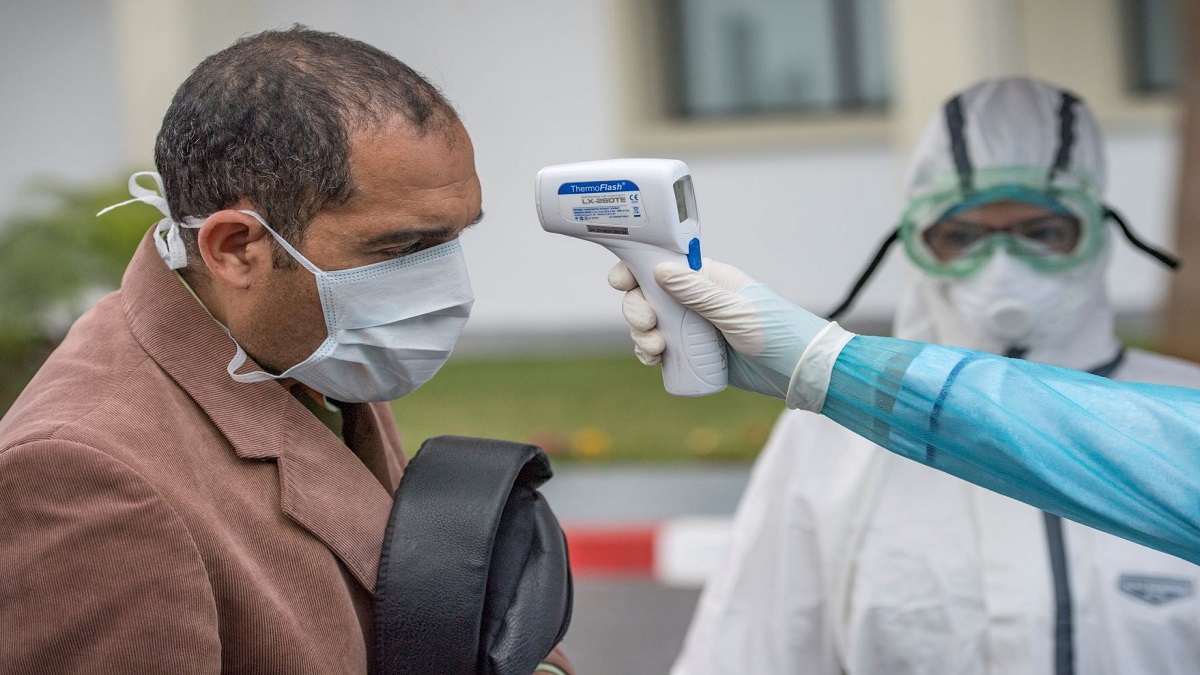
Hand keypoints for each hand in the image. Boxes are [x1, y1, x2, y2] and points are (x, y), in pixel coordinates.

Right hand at [608, 259, 834, 400]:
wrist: (798, 372)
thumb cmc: (777, 334)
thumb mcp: (736, 311)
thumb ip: (698, 292)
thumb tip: (659, 269)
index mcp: (707, 278)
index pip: (662, 264)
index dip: (636, 268)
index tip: (622, 281)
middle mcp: (695, 299)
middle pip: (648, 295)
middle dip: (637, 309)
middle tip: (647, 326)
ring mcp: (692, 326)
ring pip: (650, 323)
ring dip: (641, 333)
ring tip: (654, 349)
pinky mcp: (693, 352)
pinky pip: (660, 348)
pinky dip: (649, 352)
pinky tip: (652, 359)